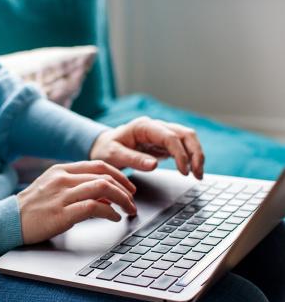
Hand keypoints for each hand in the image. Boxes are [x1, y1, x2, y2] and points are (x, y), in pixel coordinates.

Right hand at [18, 161, 136, 244]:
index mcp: (62, 170)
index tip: (128, 186)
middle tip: (133, 200)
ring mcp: (62, 195)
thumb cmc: (31, 207)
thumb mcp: (53, 189)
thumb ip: (77, 188)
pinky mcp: (61, 213)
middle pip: (104, 176)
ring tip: (129, 209)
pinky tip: (114, 217)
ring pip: (103, 188)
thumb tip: (104, 195)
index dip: (119, 175)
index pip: (98, 165)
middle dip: (125, 188)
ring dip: (122, 199)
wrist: (8, 220)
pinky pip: (93, 207)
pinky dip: (109, 212)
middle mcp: (63, 179)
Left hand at [90, 116, 204, 179]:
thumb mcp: (114, 155)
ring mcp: (161, 134)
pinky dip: (190, 158)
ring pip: (187, 139)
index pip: (170, 136)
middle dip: (196, 153)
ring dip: (196, 155)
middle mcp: (156, 127)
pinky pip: (182, 148)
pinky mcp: (163, 144)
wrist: (103, 146)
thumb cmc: (106, 149)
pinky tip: (192, 171)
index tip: (184, 171)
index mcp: (144, 127)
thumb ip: (133, 159)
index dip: (180, 153)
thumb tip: (154, 165)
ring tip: (198, 175)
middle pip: (185, 134)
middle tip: (198, 174)